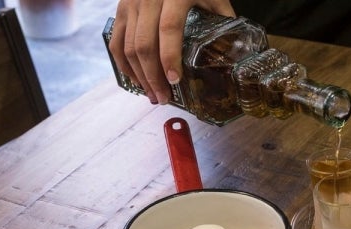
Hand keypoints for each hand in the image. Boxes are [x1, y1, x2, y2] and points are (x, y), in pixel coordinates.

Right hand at [108, 0, 234, 104]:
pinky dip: (123, 65)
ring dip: (138, 75)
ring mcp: (131, 3)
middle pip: (144, 44)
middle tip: (163, 97)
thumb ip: (222, 19)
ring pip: (127, 46)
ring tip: (152, 94)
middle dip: (152, 76)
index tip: (175, 80)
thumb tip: (234, 52)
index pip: (169, 28)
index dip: (169, 57)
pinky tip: (136, 80)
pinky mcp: (121, 9)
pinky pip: (116, 42)